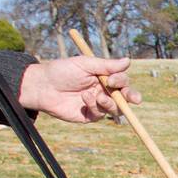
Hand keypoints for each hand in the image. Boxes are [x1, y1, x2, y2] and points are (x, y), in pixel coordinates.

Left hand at [18, 56, 142, 122]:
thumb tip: (128, 61)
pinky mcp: (90, 116)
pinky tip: (83, 99)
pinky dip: (94, 106)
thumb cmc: (62, 71)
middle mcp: (104, 91)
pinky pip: (100, 114)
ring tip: (98, 97)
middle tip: (134, 99)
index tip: (112, 79)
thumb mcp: (85, 64)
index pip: (122, 81)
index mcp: (104, 77)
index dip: (122, 81)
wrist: (43, 86)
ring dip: (110, 103)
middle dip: (132, 97)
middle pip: (126, 97)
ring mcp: (98, 104)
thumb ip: (107, 65)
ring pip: (116, 108)